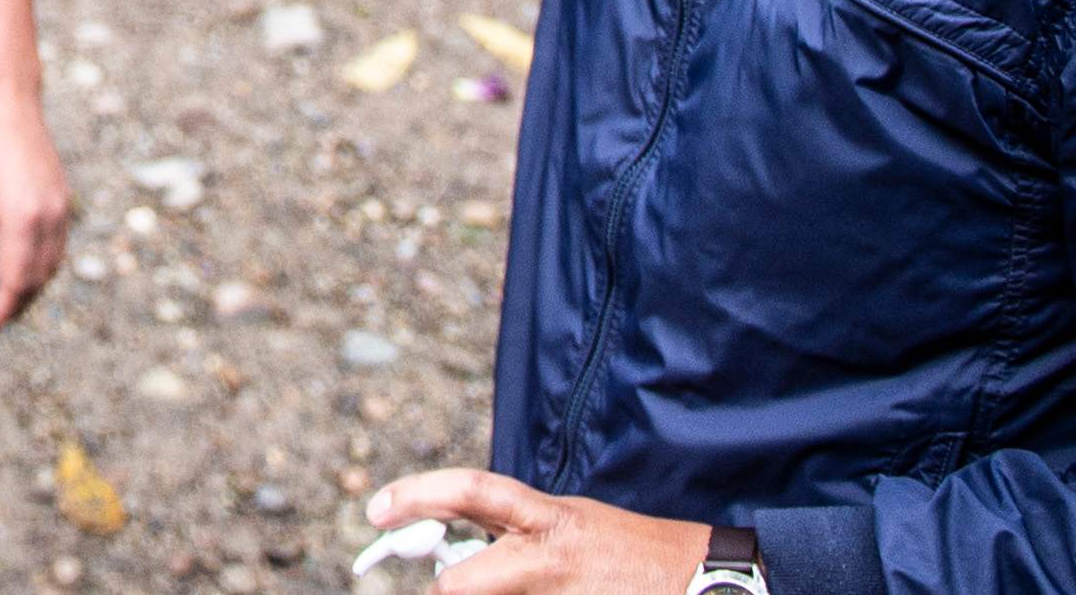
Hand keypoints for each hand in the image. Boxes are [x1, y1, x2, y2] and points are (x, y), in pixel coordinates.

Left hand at [0, 81, 69, 330]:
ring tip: (9, 299)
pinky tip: (25, 265)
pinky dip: (44, 263)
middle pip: (39, 277)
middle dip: (19, 302)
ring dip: (33, 285)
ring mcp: (60, 205)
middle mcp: (49, 216)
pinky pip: (58, 242)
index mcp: (21, 219)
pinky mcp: (62, 195)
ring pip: (53, 262)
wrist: (5, 97)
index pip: (16, 280)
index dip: (3, 308)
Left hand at [364, 471, 711, 594]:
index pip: (472, 491)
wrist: (702, 580)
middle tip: (444, 589)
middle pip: (462, 584)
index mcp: (547, 517)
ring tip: (538, 587)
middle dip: (446, 591)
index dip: (417, 495)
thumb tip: (445, 556)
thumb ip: (512, 533)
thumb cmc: (626, 552)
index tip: (374, 510)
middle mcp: (549, 556)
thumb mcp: (568, 524)